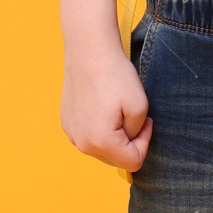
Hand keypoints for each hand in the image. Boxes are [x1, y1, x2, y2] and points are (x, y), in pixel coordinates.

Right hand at [61, 43, 151, 171]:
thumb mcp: (140, 106)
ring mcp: (71, 134)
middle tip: (134, 115)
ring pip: (102, 149)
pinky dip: (100, 129)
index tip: (146, 121)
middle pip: (116, 159)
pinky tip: (103, 107)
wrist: (89, 51)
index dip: (145, 142)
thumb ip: (137, 133)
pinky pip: (89, 137)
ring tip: (117, 109)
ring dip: (115, 136)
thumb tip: (129, 139)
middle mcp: (82, 144)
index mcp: (101, 142)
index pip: (133, 161)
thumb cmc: (116, 76)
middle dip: (130, 142)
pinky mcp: (67, 124)